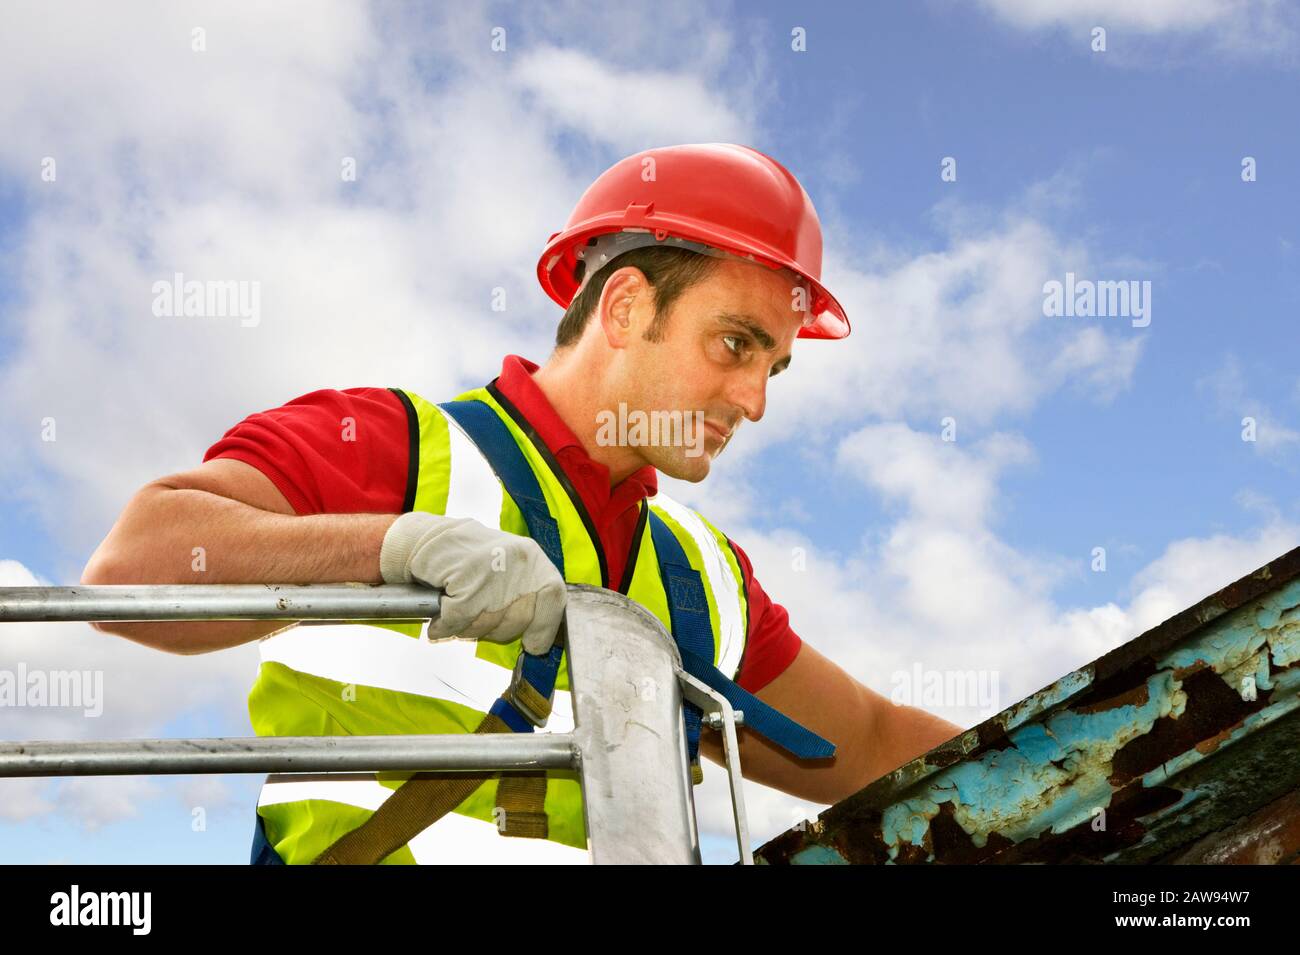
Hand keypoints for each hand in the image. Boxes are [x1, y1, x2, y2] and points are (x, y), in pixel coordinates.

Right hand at [379, 511, 565, 654]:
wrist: (424, 539)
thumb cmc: (466, 559)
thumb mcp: (508, 569)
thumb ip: (525, 595)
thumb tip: (541, 635)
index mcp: (532, 559)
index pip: (553, 597)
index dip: (544, 627)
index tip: (534, 645)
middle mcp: (517, 561)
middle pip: (519, 619)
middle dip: (497, 629)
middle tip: (478, 617)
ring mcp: (491, 570)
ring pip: (488, 623)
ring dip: (469, 627)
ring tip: (459, 609)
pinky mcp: (463, 579)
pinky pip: (458, 620)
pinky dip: (445, 626)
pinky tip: (440, 618)